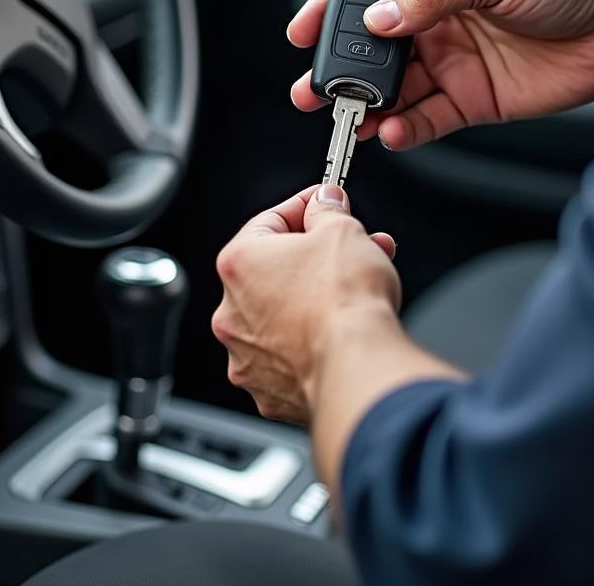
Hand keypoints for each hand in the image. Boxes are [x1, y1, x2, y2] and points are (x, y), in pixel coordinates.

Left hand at [212, 184, 399, 424]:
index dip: (307, 207)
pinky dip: (315, 338)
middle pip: (278, 269)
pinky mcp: (271, 390)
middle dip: (320, 254)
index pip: (271, 220)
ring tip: (361, 284)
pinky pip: (293, 353)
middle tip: (352, 245)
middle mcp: (232, 312)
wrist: (358, 365)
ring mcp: (247, 356)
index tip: (326, 204)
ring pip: (285, 312)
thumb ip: (327, 209)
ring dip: (319, 295)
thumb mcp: (342, 229)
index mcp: (238, 264)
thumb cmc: (343, 301)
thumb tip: (325, 203)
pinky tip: (344, 327)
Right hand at [289, 0, 593, 149]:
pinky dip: (407, 129)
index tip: (302, 33)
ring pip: (397, 89)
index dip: (333, 12)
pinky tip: (392, 132)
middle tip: (315, 92)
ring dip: (370, 106)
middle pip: (376, 50)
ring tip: (350, 120)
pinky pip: (431, 119)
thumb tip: (380, 21)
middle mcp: (440, 20)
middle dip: (342, 71)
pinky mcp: (477, 100)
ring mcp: (456, 62)